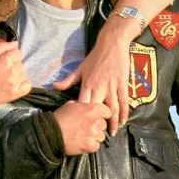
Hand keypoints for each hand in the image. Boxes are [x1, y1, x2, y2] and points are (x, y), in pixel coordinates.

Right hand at [0, 41, 30, 113]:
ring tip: (6, 79)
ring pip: (24, 74)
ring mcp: (15, 83)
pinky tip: (14, 85)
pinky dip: (23, 84)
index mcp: (5, 59)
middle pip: (21, 63)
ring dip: (18, 75)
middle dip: (14, 65)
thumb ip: (1, 47)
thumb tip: (16, 43)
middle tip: (2, 72)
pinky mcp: (16, 94)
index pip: (18, 52)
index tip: (3, 62)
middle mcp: (12, 70)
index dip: (11, 56)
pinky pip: (28, 86)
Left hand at [53, 15, 134, 133]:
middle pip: (98, 110)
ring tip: (112, 133)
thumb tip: (54, 86)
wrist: (112, 44)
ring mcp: (112, 86)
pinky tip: (123, 122)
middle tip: (97, 135)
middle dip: (98, 123)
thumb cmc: (95, 56)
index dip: (82, 117)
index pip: (83, 104)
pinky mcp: (122, 84)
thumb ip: (68, 80)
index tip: (82, 127)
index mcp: (87, 85)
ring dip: (112, 122)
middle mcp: (99, 87)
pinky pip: (124, 101)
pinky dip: (124, 113)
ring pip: (112, 108)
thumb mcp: (80, 68)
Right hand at [53, 100, 112, 154]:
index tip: (99, 118)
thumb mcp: (70, 105)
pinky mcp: (90, 146)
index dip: (104, 116)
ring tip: (84, 137)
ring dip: (94, 137)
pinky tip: (83, 143)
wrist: (51, 133)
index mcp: (92, 109)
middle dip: (98, 127)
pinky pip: (96, 146)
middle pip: (104, 125)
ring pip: (101, 137)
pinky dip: (91, 146)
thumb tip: (85, 104)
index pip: (108, 112)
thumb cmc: (59, 118)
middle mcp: (95, 121)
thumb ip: (82, 104)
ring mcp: (93, 134)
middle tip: (87, 129)